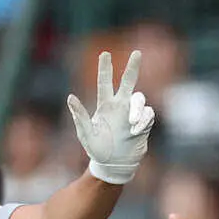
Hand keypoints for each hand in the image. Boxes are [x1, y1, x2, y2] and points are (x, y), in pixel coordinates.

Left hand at [68, 51, 155, 184]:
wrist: (114, 165)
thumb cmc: (97, 150)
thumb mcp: (86, 135)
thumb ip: (80, 116)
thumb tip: (70, 97)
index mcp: (105, 106)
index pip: (105, 82)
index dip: (105, 68)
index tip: (105, 54)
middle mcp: (120, 106)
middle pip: (128, 81)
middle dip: (132, 67)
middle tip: (137, 53)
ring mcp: (132, 114)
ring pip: (139, 99)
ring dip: (136, 109)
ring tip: (131, 124)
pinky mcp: (143, 124)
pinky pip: (148, 114)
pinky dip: (143, 121)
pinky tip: (135, 131)